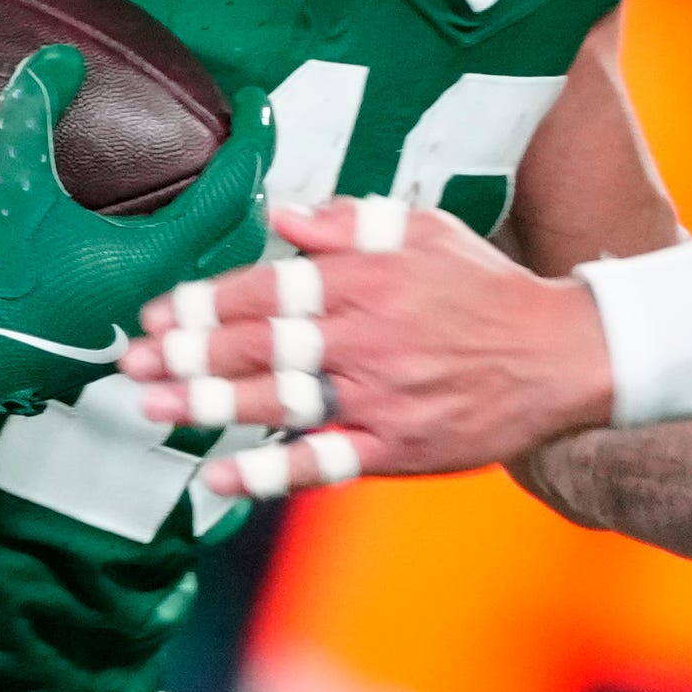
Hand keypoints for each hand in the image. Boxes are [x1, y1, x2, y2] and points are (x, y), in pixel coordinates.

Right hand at [0, 50, 275, 429]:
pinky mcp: (131, 340)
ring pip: (224, 273)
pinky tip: (176, 235)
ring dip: (232, 226)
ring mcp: (151, 326)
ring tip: (220, 185)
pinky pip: (194, 293)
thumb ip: (33, 112)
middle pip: (245, 236)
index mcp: (152, 259)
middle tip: (243, 142)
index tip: (257, 101)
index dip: (254, 138)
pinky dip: (204, 257)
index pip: (232, 190)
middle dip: (254, 184)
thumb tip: (60, 59)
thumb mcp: (9, 185)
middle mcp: (166, 298)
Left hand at [116, 197, 616, 499]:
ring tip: (152, 405)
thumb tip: (279, 214)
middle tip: (131, 363)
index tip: (157, 315)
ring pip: (280, 401)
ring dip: (210, 404)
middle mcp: (366, 338)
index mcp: (367, 280)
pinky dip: (270, 474)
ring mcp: (379, 398)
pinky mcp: (396, 449)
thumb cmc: (484, 288)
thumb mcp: (423, 230)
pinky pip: (322, 463)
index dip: (207, 303)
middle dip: (189, 354)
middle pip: (261, 345)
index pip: (270, 289)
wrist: (560, 355)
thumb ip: (348, 221)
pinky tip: (221, 477)